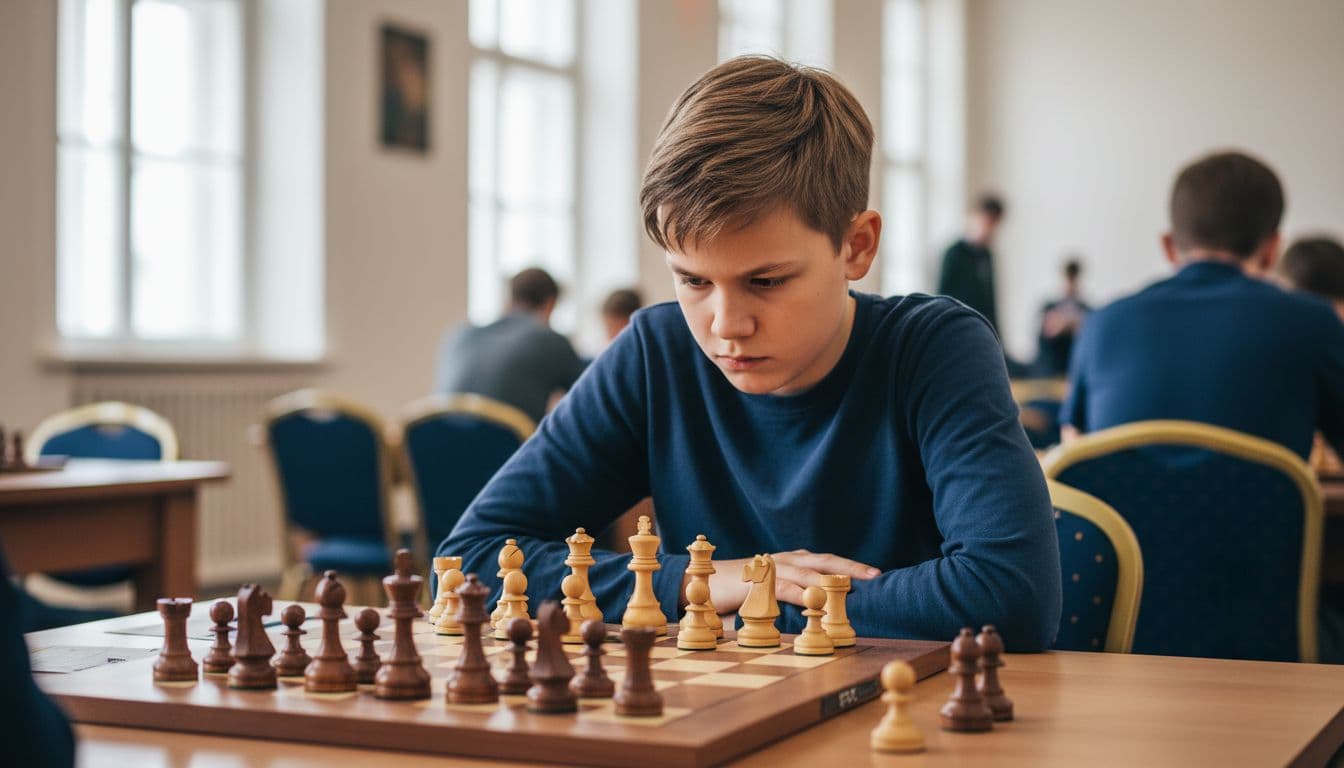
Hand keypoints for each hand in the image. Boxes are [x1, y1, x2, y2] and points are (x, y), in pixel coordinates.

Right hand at [683, 549, 880, 612]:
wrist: (703, 582)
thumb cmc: (739, 589)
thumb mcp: (770, 589)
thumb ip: (793, 593)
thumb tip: (820, 607)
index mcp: (790, 560)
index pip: (826, 560)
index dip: (849, 566)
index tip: (874, 574)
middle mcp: (784, 560)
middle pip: (824, 561)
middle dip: (850, 567)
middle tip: (875, 575)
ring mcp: (771, 569)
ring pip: (807, 573)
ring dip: (831, 581)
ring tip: (853, 588)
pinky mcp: (759, 583)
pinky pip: (785, 588)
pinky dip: (802, 594)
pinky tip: (817, 601)